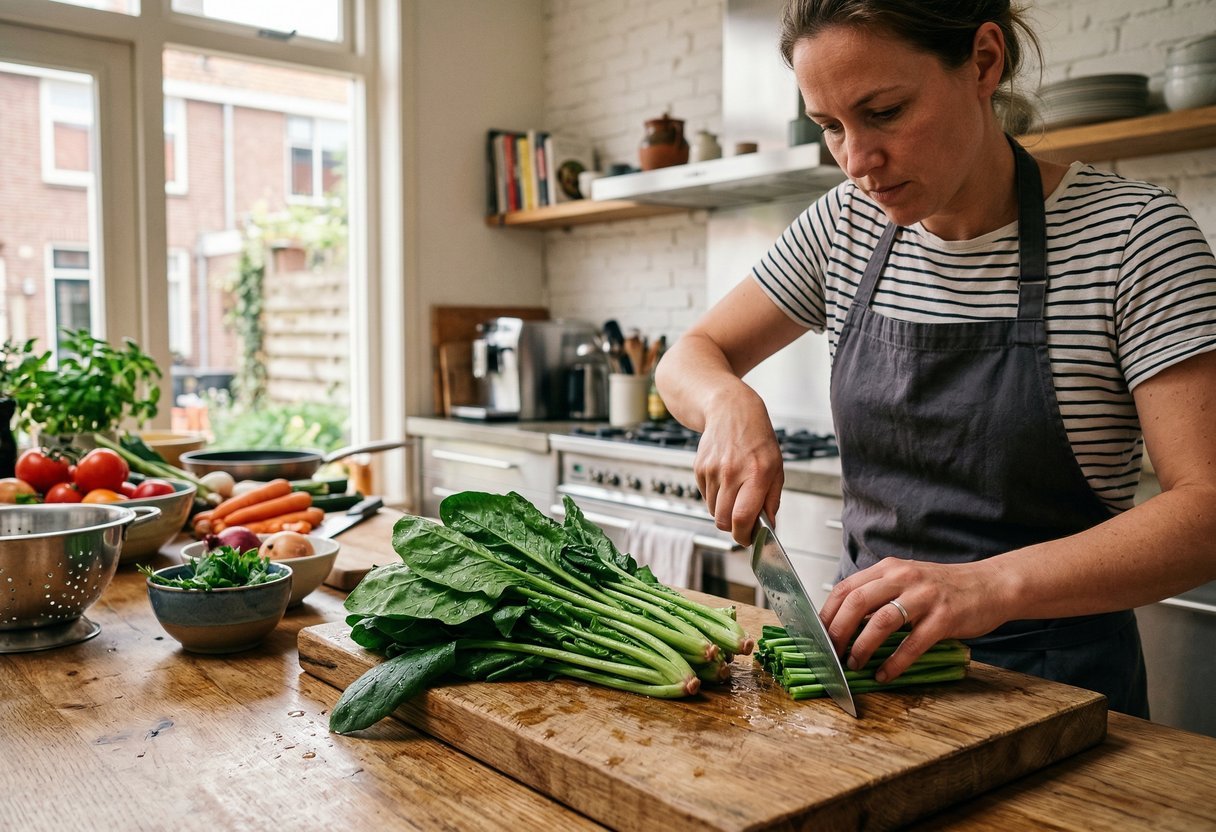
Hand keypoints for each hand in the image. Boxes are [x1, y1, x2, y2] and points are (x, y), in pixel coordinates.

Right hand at [694, 396, 783, 544]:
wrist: (730, 410)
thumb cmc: (757, 438)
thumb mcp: (776, 467)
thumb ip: (772, 499)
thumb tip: (768, 526)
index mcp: (757, 474)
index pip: (743, 518)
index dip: (744, 536)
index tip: (748, 540)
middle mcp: (732, 473)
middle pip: (724, 520)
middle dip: (733, 528)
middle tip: (743, 523)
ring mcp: (712, 470)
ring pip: (713, 511)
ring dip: (724, 511)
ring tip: (735, 493)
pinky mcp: (699, 468)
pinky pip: (705, 497)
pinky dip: (714, 497)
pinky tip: (725, 480)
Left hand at [818, 556, 1011, 681]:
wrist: (991, 585)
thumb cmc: (944, 588)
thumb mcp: (907, 581)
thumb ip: (878, 595)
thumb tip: (844, 623)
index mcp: (889, 568)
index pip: (845, 588)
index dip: (827, 613)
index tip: (817, 635)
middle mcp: (903, 577)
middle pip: (856, 602)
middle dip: (837, 631)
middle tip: (830, 653)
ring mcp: (924, 597)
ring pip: (881, 621)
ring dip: (862, 647)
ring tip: (853, 664)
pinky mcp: (944, 618)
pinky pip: (912, 644)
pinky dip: (894, 663)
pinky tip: (884, 674)